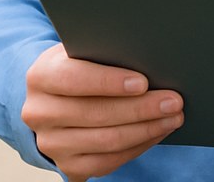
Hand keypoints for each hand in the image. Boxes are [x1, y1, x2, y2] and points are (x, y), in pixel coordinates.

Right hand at [21, 43, 182, 180]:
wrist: (55, 96)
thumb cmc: (80, 63)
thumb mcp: (83, 49)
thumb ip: (105, 50)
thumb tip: (149, 57)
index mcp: (41, 76)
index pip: (75, 79)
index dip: (110, 82)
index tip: (143, 82)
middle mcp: (40, 113)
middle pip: (96, 114)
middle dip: (141, 108)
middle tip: (174, 100)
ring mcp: (51, 143)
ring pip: (105, 141)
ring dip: (146, 129)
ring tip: (173, 116)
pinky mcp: (67, 165)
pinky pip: (107, 162)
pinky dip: (137, 147)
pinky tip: (157, 132)